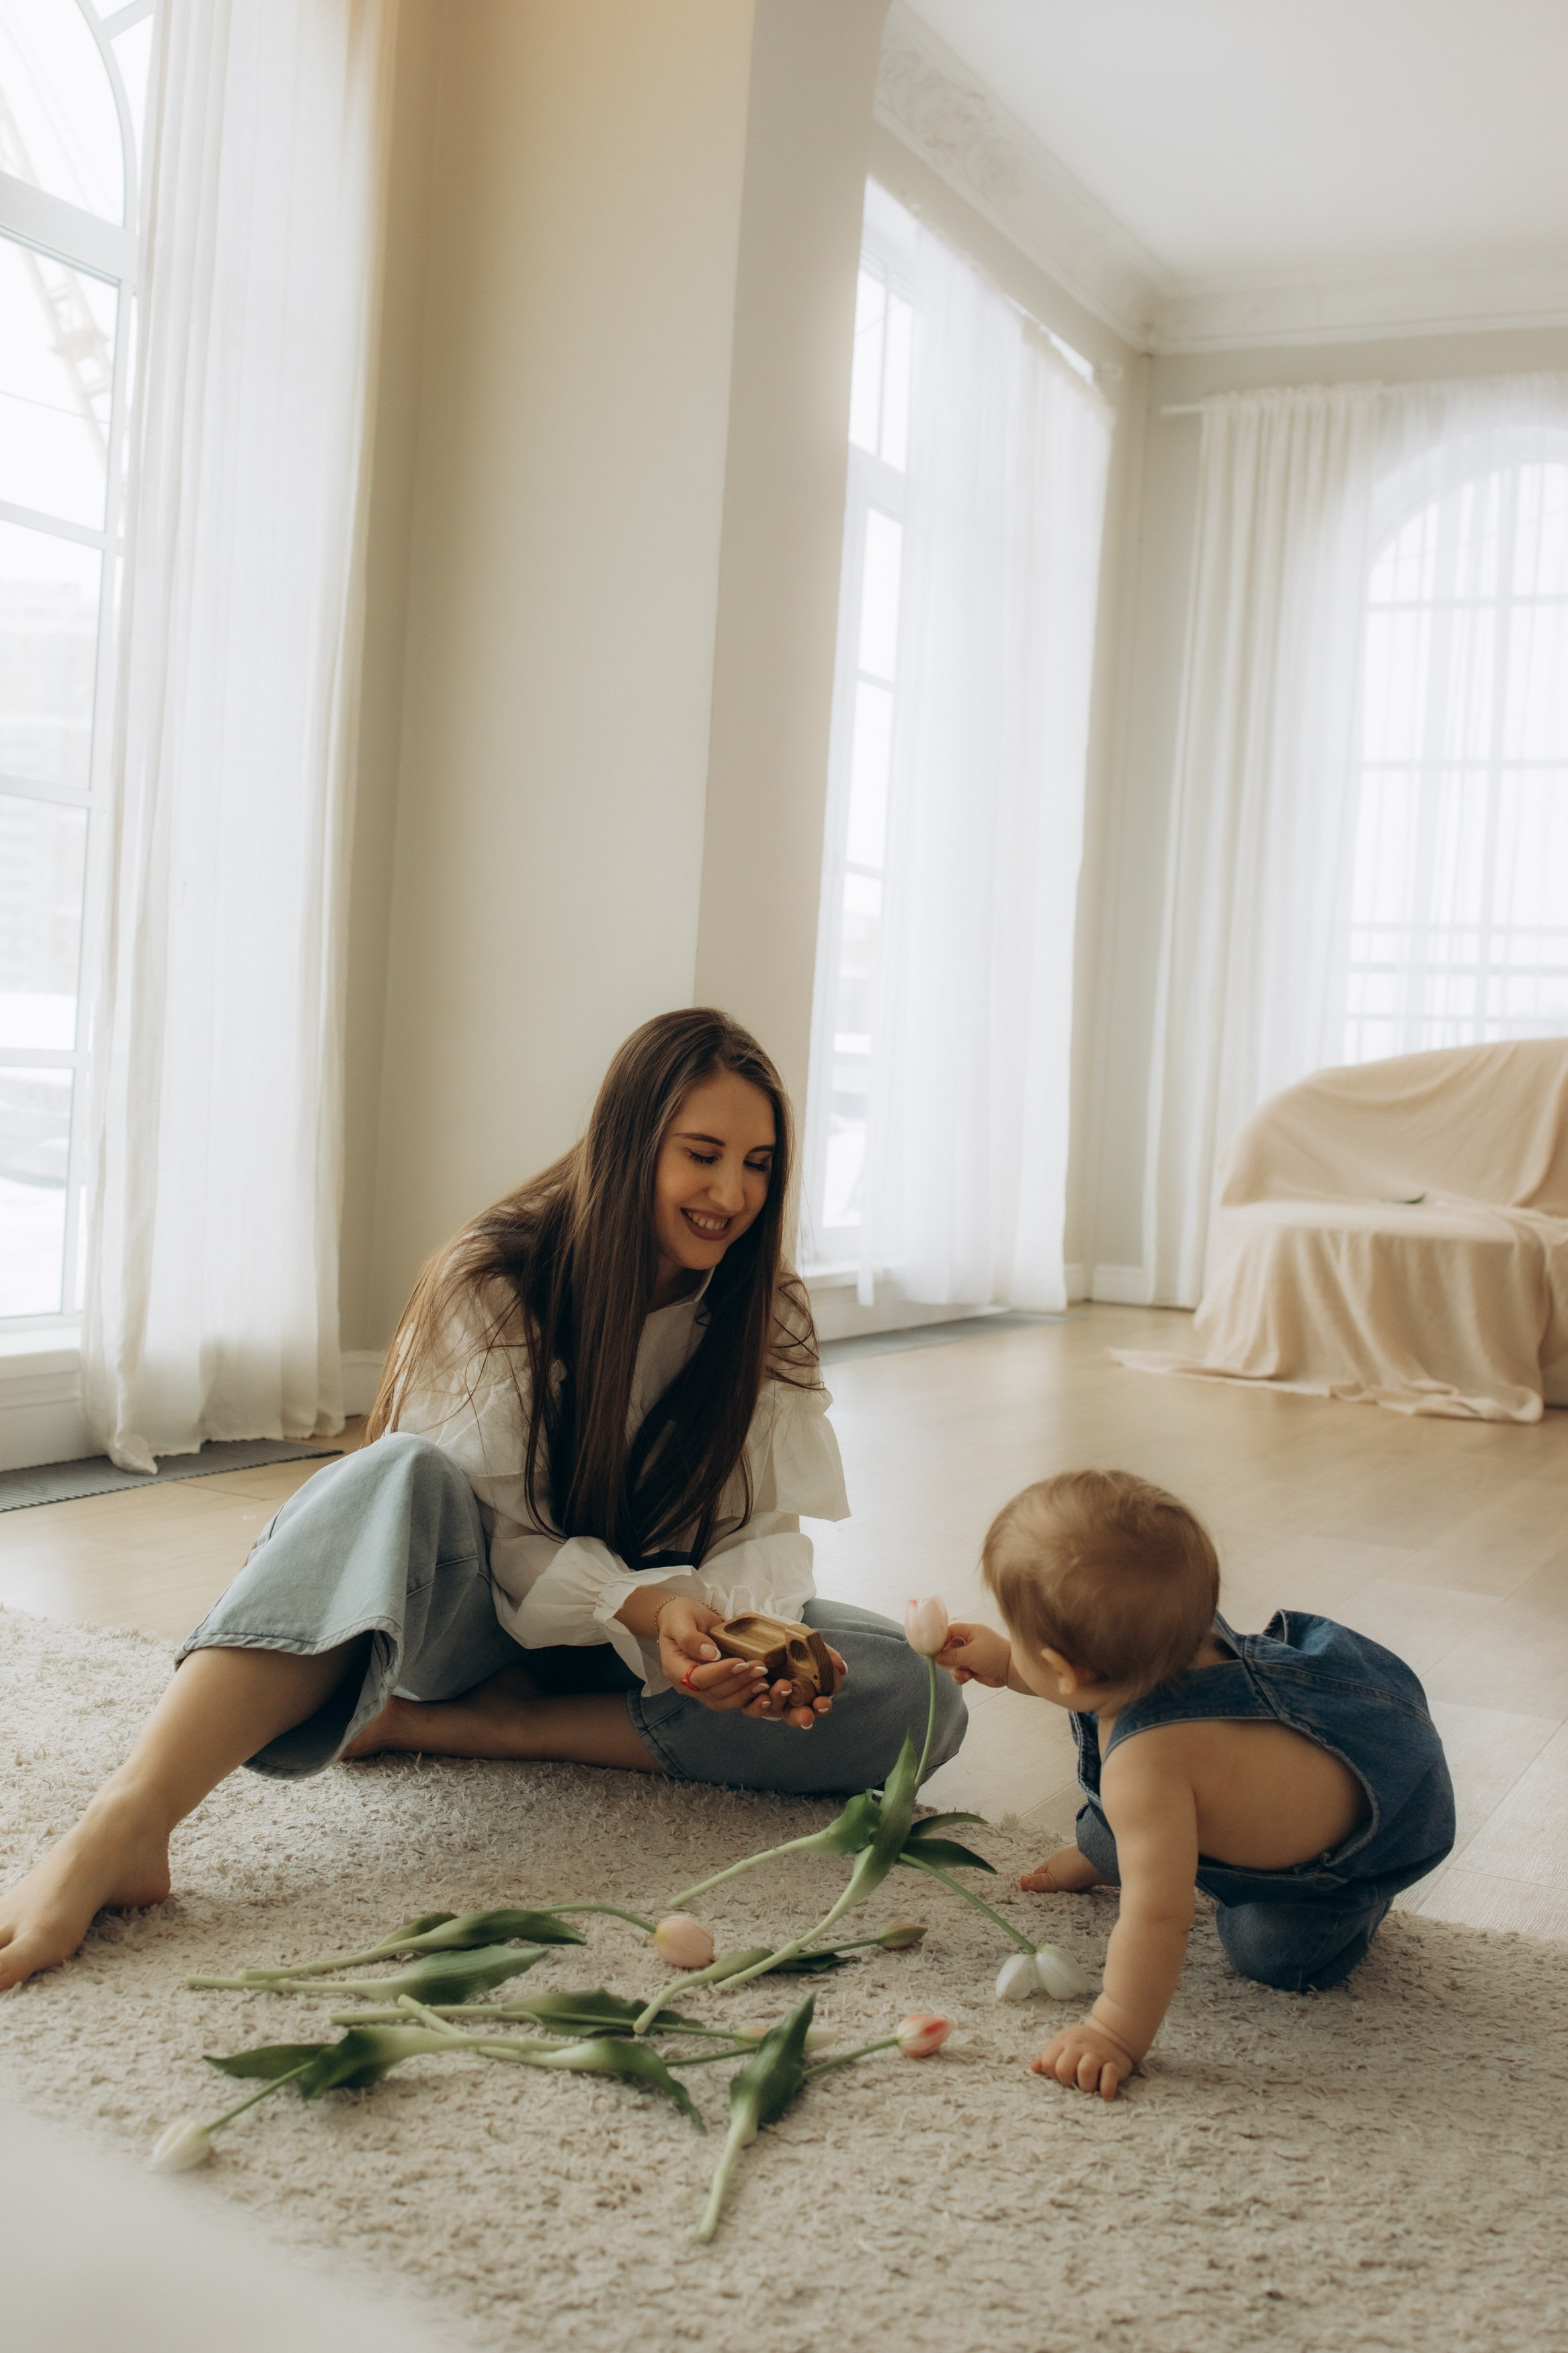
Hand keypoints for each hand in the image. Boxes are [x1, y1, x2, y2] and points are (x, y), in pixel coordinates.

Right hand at [651, 1596, 846, 1731]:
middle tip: (760, 1668)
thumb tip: (710, 1654)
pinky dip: (750, 1697)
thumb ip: (690, 1637)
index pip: (698, 1679)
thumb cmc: (680, 1616)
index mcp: (676, 1669)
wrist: (683, 1618)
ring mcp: (705, 1689)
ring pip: (726, 1700)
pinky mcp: (720, 1687)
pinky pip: (734, 1699)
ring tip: (766, 1681)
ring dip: (747, 1692)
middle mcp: (689, 1685)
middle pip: (715, 1693)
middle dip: (740, 1682)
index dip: (720, 1673)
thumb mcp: (681, 1619)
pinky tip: (767, 1690)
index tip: (739, 1661)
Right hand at [936, 1622, 1011, 1686]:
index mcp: (971, 1631)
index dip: (941, 1640)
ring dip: (955, 1670)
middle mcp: (970, 1642)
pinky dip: (960, 1676)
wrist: (1012, 1672)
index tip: (934, 1650)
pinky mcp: (973, 1668)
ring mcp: (971, 1656)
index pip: (950, 1631)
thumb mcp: (970, 1654)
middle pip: (949, 1648)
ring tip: (965, 1673)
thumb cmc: (993, 1656)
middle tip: (948, 1665)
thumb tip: (936, 1658)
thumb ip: (952, 1655)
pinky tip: (967, 1678)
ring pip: (953, 1662)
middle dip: (948, 1659)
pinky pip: (959, 1672)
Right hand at [1020, 1845, 1107, 1893]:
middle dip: (1052, 1882)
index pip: (1039, 1873)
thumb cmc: (1074, 1868)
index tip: (1031, 1890)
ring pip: (1070, 1876)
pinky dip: (1080, 1884)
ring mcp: (1079, 1864)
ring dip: (1068, 1884)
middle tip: (1048, 1896)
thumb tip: (1020, 1882)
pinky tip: (1082, 1890)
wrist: (1102, 1862)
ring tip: (1065, 1895)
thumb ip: (1037, 1883)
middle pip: (1055, 1873)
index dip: (1035, 1881)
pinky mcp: (1093, 1870)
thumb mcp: (1052, 1879)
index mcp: (1052, 1862)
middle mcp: (1065, 1861)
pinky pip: (1083, 1879)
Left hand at [1032, 2017, 1136, 2102]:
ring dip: (1085, 2086)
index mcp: (1064, 2041)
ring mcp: (1097, 2054)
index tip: (1061, 2076)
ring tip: (1089, 2087)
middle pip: (1064, 2069)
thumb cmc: (1081, 2045)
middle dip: (1067, 2082)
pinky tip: (1104, 2095)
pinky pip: (1109, 2076)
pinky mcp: (1114, 2064)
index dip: (1052, 2074)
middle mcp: (1079, 2046)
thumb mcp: (1062, 2044)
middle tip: (1075, 2083)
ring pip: (1085, 2070)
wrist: (1112, 2033)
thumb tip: (1033, 2069)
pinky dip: (1106, 2088)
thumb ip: (1047, 2057)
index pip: (1048, 2063)